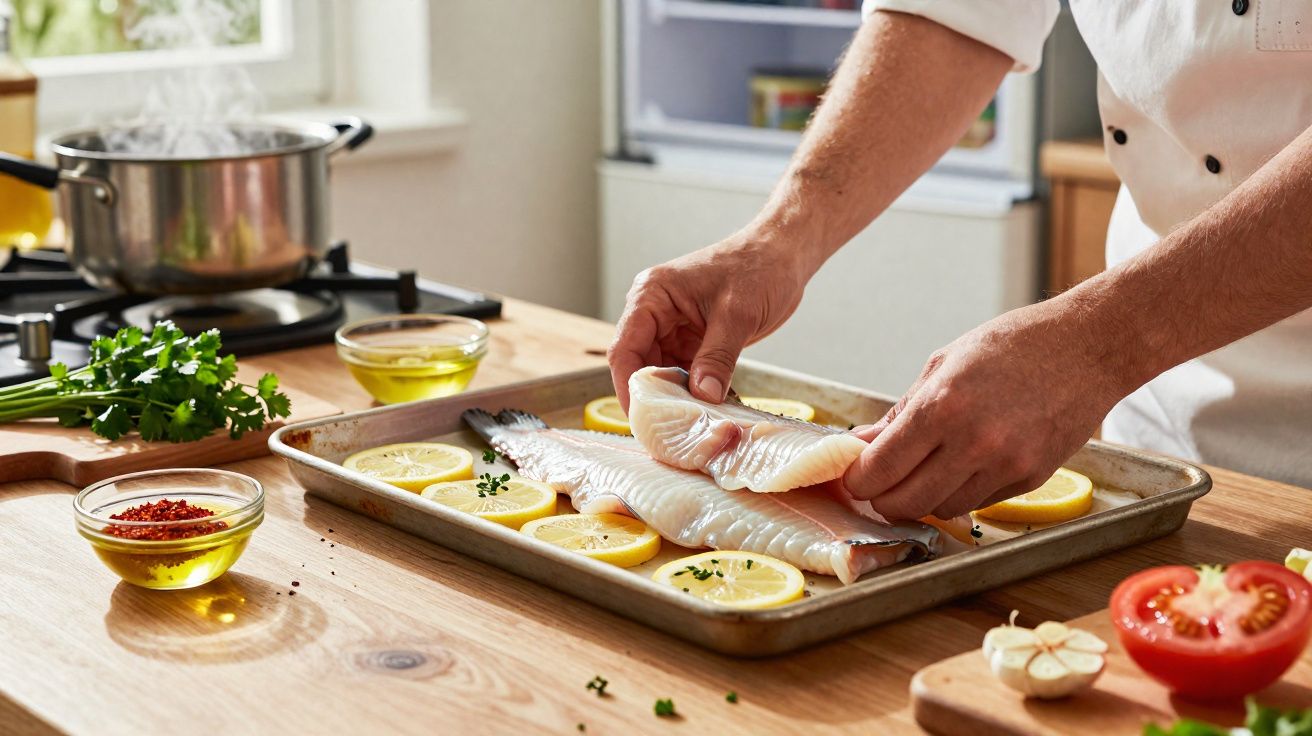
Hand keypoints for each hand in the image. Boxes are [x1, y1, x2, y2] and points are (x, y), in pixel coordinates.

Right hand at [608, 231, 810, 409]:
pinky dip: (694, 392)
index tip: (642, 420)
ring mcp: (674, 327)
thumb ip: (717, 357)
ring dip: (676, 398)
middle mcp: (655, 312)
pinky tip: (708, 410)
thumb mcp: (737, 314)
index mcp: (652, 295)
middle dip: (654, 398)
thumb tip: (703, 397)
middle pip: (640, 365)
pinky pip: (684, 372)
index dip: (629, 387)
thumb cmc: (759, 267)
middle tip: (669, 431)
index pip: (625, 348)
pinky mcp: (693, 339)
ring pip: (662, 373)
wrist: (784, 254)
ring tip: (691, 425)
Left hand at [841, 300, 1140, 520]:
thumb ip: (901, 411)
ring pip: (940, 509)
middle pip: (904, 502)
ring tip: (919, 474)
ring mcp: (1005, 464)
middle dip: (881, 499)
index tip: (853, 476)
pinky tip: (958, 469)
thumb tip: (863, 443)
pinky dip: (958, 493)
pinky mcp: (1031, 478)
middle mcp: (972, 442)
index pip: (880, 468)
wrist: (1089, 346)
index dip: (857, 479)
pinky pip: (978, 502)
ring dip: (921, 499)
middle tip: (877, 486)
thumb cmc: (1015, 345)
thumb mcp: (944, 363)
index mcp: (942, 406)